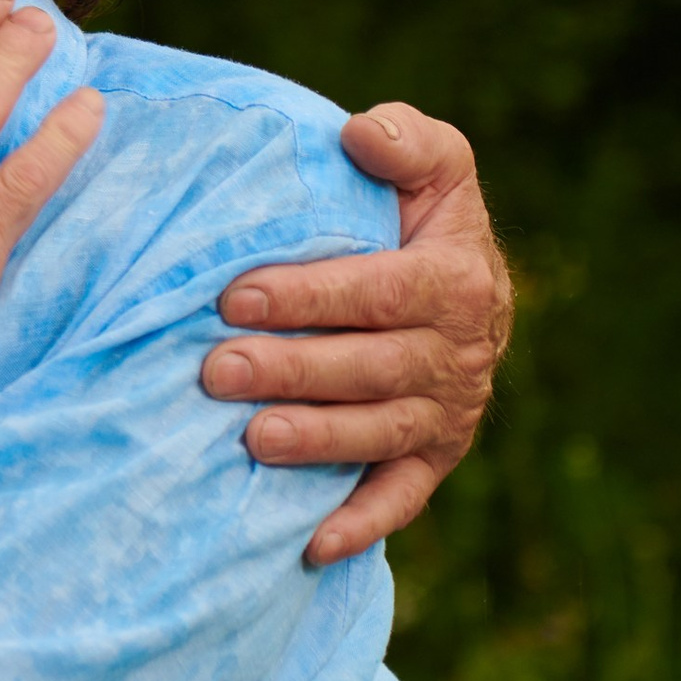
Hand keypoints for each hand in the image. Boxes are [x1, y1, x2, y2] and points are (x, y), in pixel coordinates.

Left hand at [202, 103, 513, 567]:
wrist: (463, 286)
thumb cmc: (421, 215)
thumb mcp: (435, 164)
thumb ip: (407, 141)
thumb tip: (361, 134)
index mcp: (456, 279)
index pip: (381, 290)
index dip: (311, 295)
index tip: (236, 296)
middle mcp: (459, 353)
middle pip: (374, 367)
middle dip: (295, 370)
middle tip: (217, 370)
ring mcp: (447, 414)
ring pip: (381, 434)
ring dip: (319, 441)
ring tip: (252, 440)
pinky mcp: (432, 460)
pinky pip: (402, 499)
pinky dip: (363, 524)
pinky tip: (311, 545)